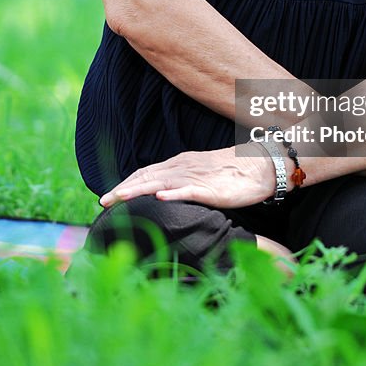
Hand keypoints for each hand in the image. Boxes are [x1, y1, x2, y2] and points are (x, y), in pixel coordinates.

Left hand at [98, 146, 276, 209]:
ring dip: (139, 190)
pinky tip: (160, 197)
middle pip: (148, 176)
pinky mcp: (212, 188)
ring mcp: (197, 176)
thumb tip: (163, 195)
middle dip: (124, 189)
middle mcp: (184, 167)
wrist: (262, 165)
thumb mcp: (202, 175)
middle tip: (103, 202)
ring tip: (119, 199)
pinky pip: (190, 190)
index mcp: (181, 164)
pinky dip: (174, 193)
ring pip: (162, 182)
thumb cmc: (233, 174)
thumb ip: (183, 182)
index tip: (108, 196)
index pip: (147, 172)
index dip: (126, 183)